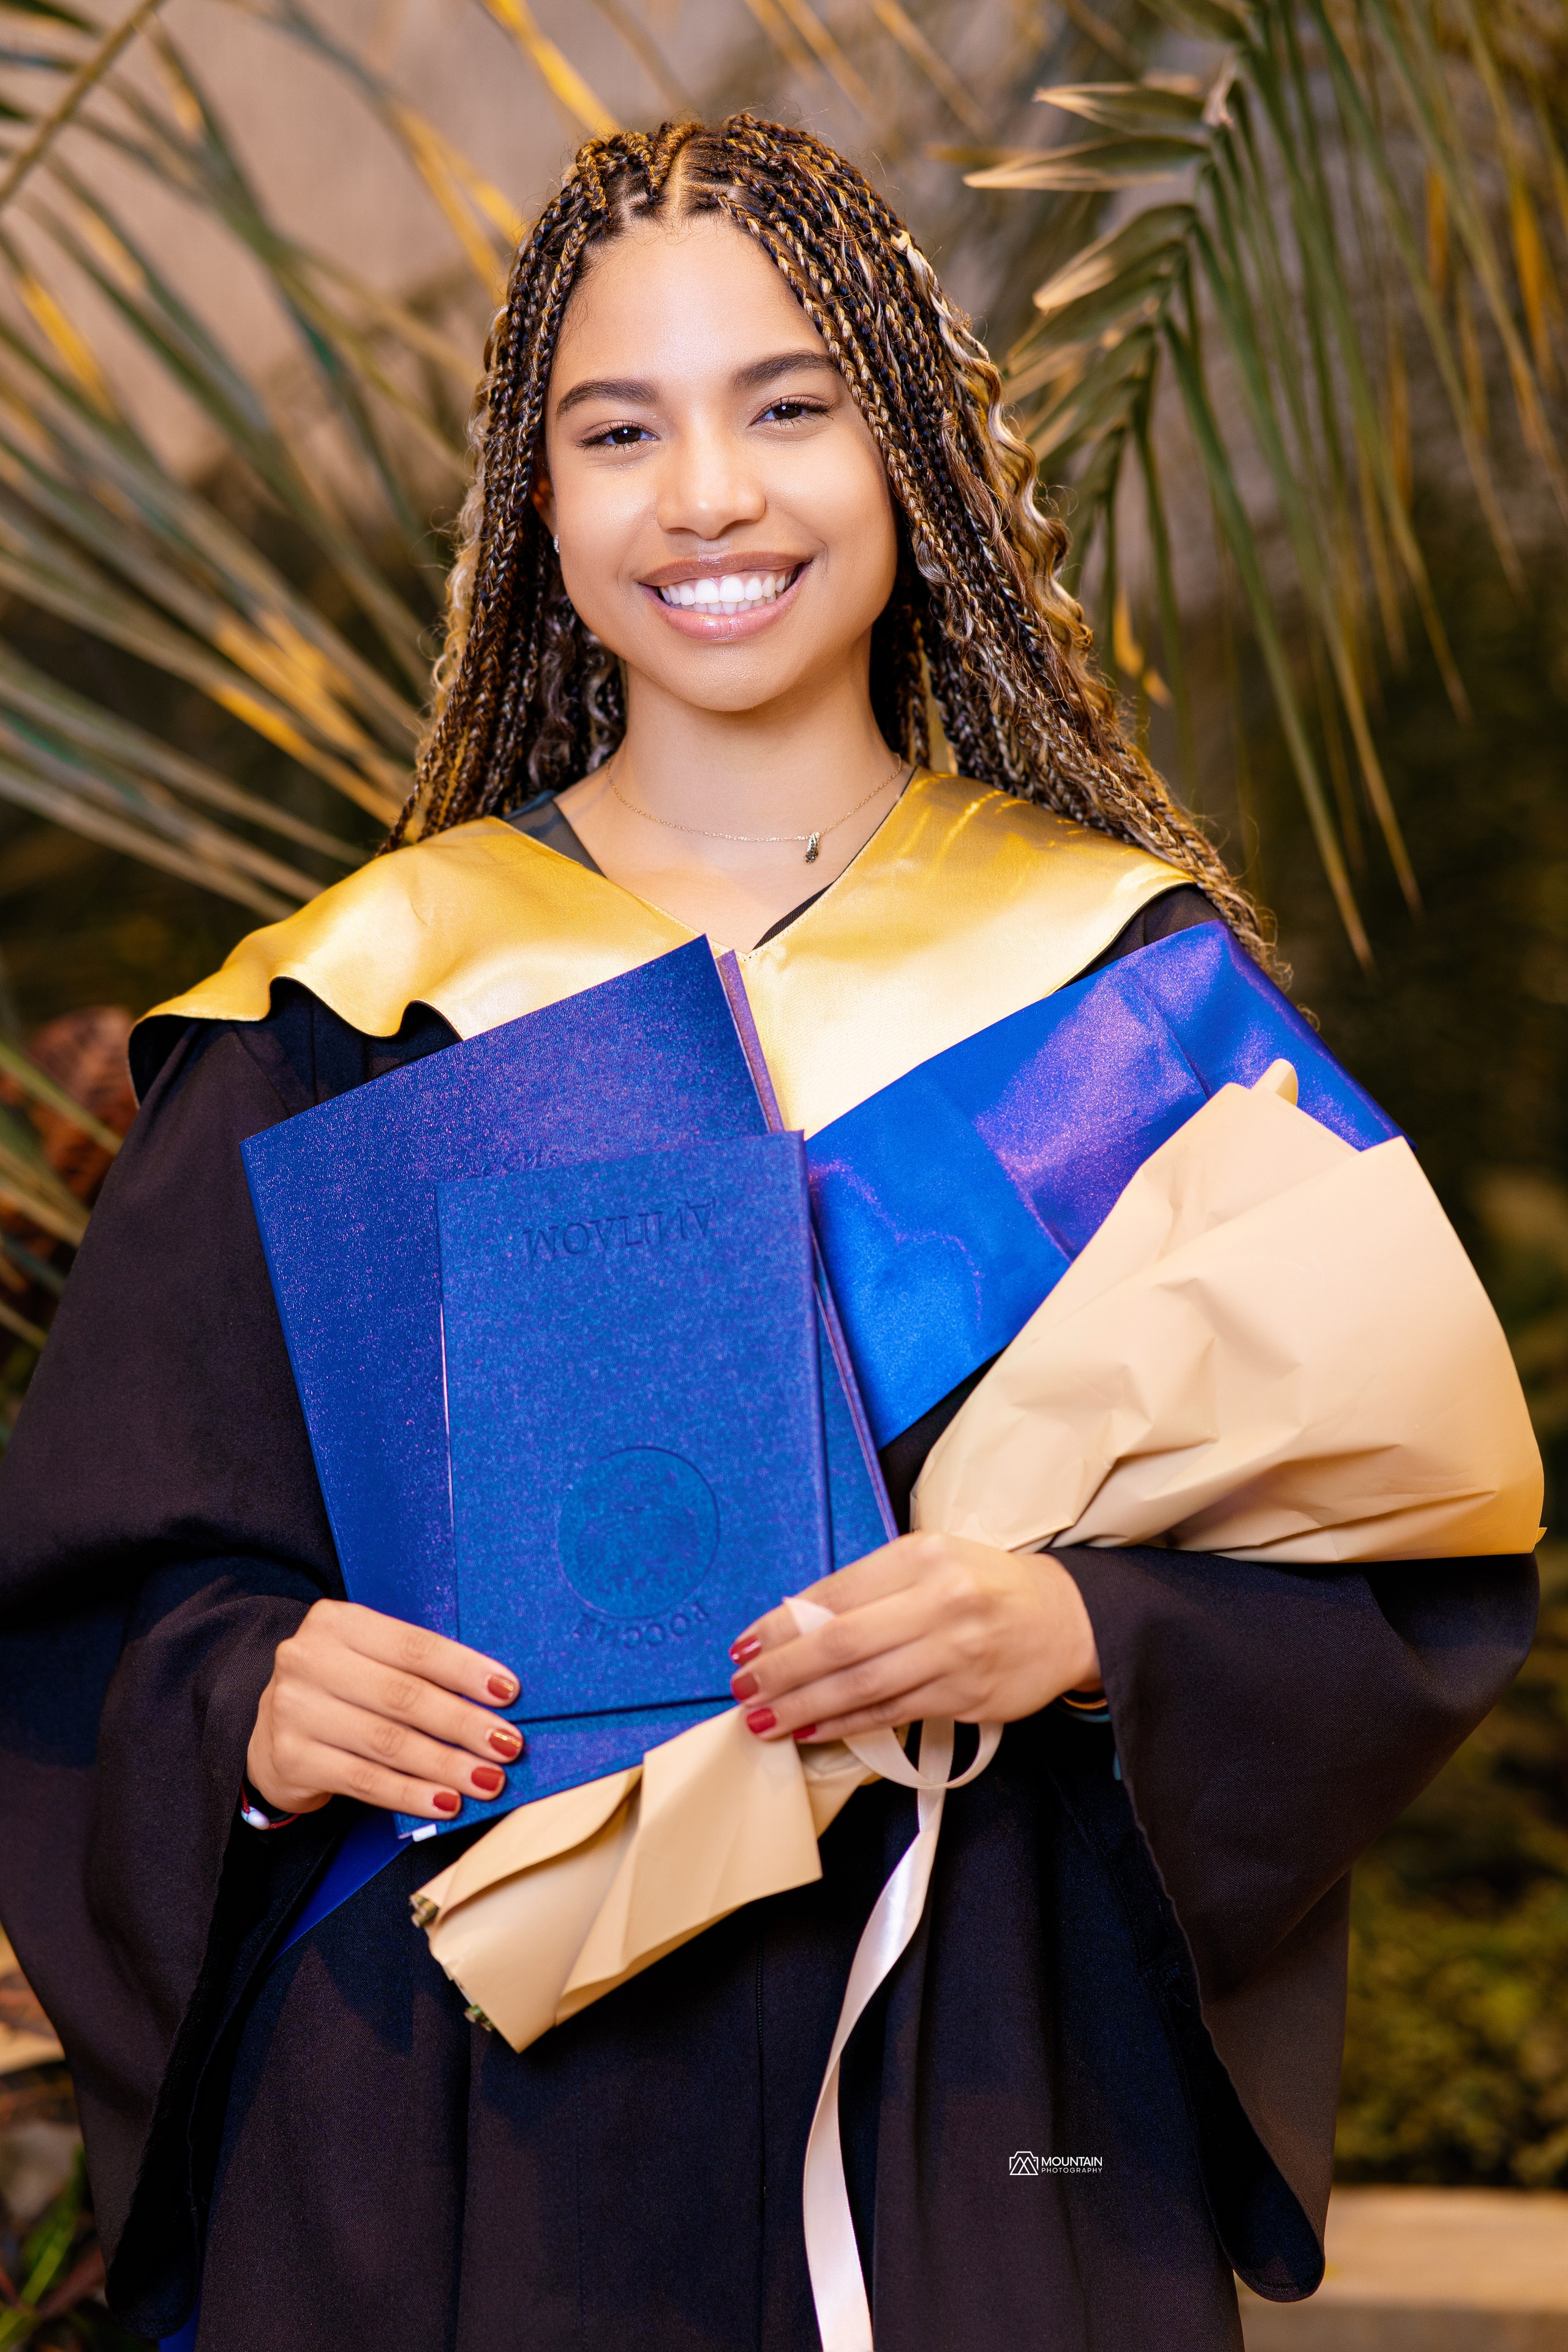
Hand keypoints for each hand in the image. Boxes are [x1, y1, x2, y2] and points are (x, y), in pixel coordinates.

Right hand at [246, 1600, 524, 1820]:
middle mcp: (307, 1659)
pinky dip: (411, 1794)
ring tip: (487, 1780)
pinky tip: (445, 1803)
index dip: (464, 1670)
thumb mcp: (369, 1660)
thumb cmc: (343, 1690)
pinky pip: (364, 1780)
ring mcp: (293, 1710)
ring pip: (387, 1742)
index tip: (508, 1692)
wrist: (270, 1731)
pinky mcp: (289, 1759)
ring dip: (445, 1764)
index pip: (413, 1646)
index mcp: (336, 1622)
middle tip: (509, 1746)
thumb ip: (416, 1668)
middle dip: (463, 1723)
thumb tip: (495, 1694)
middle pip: (403, 1696)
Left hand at [727, 1532, 1100, 1743]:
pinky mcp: (968, 1696)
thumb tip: (794, 1625)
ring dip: (804, 1706)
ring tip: (763, 1719)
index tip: (745, 1646)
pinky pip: (892, 1713)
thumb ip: (869, 1588)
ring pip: (863, 1686)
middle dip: (782, 1671)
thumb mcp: (929, 1561)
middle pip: (841, 1643)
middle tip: (743, 1688)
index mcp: (923, 1556)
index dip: (781, 1625)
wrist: (1064, 1619)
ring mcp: (956, 1652)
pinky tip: (812, 1728)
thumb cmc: (983, 1586)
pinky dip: (846, 1724)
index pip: (834, 1594)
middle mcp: (940, 1600)